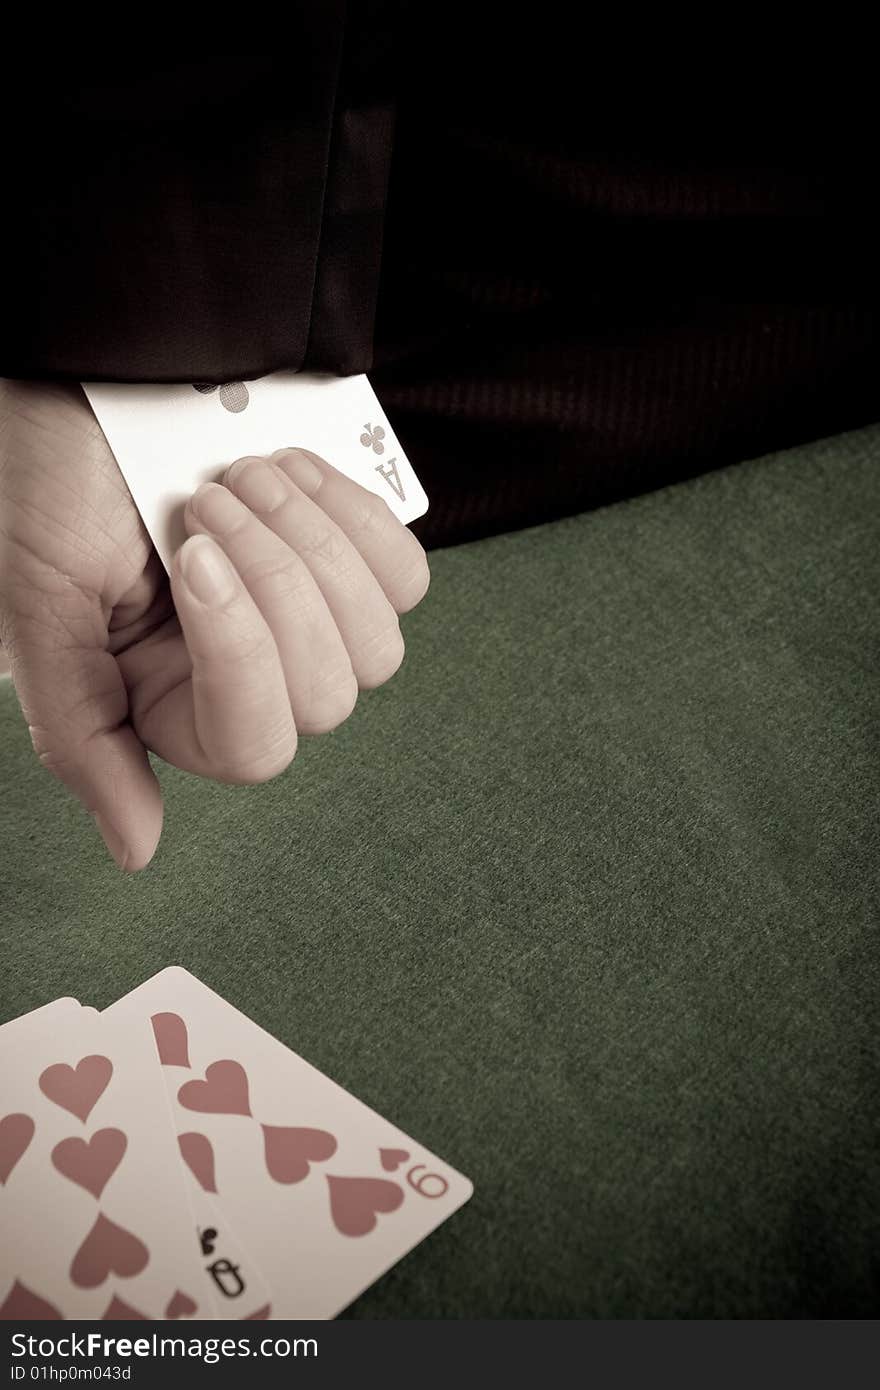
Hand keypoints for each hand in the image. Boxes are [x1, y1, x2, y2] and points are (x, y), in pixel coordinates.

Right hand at [0, 380, 428, 870]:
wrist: (93, 376)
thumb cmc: (50, 488)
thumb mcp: (38, 612)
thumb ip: (83, 737)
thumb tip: (138, 852)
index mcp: (173, 704)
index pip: (255, 745)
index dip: (241, 651)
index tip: (192, 551)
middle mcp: (249, 674)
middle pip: (328, 699)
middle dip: (280, 582)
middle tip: (212, 498)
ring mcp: (307, 618)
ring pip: (379, 647)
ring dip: (319, 547)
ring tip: (248, 476)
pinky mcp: (348, 558)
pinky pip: (404, 577)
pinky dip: (359, 519)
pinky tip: (293, 471)